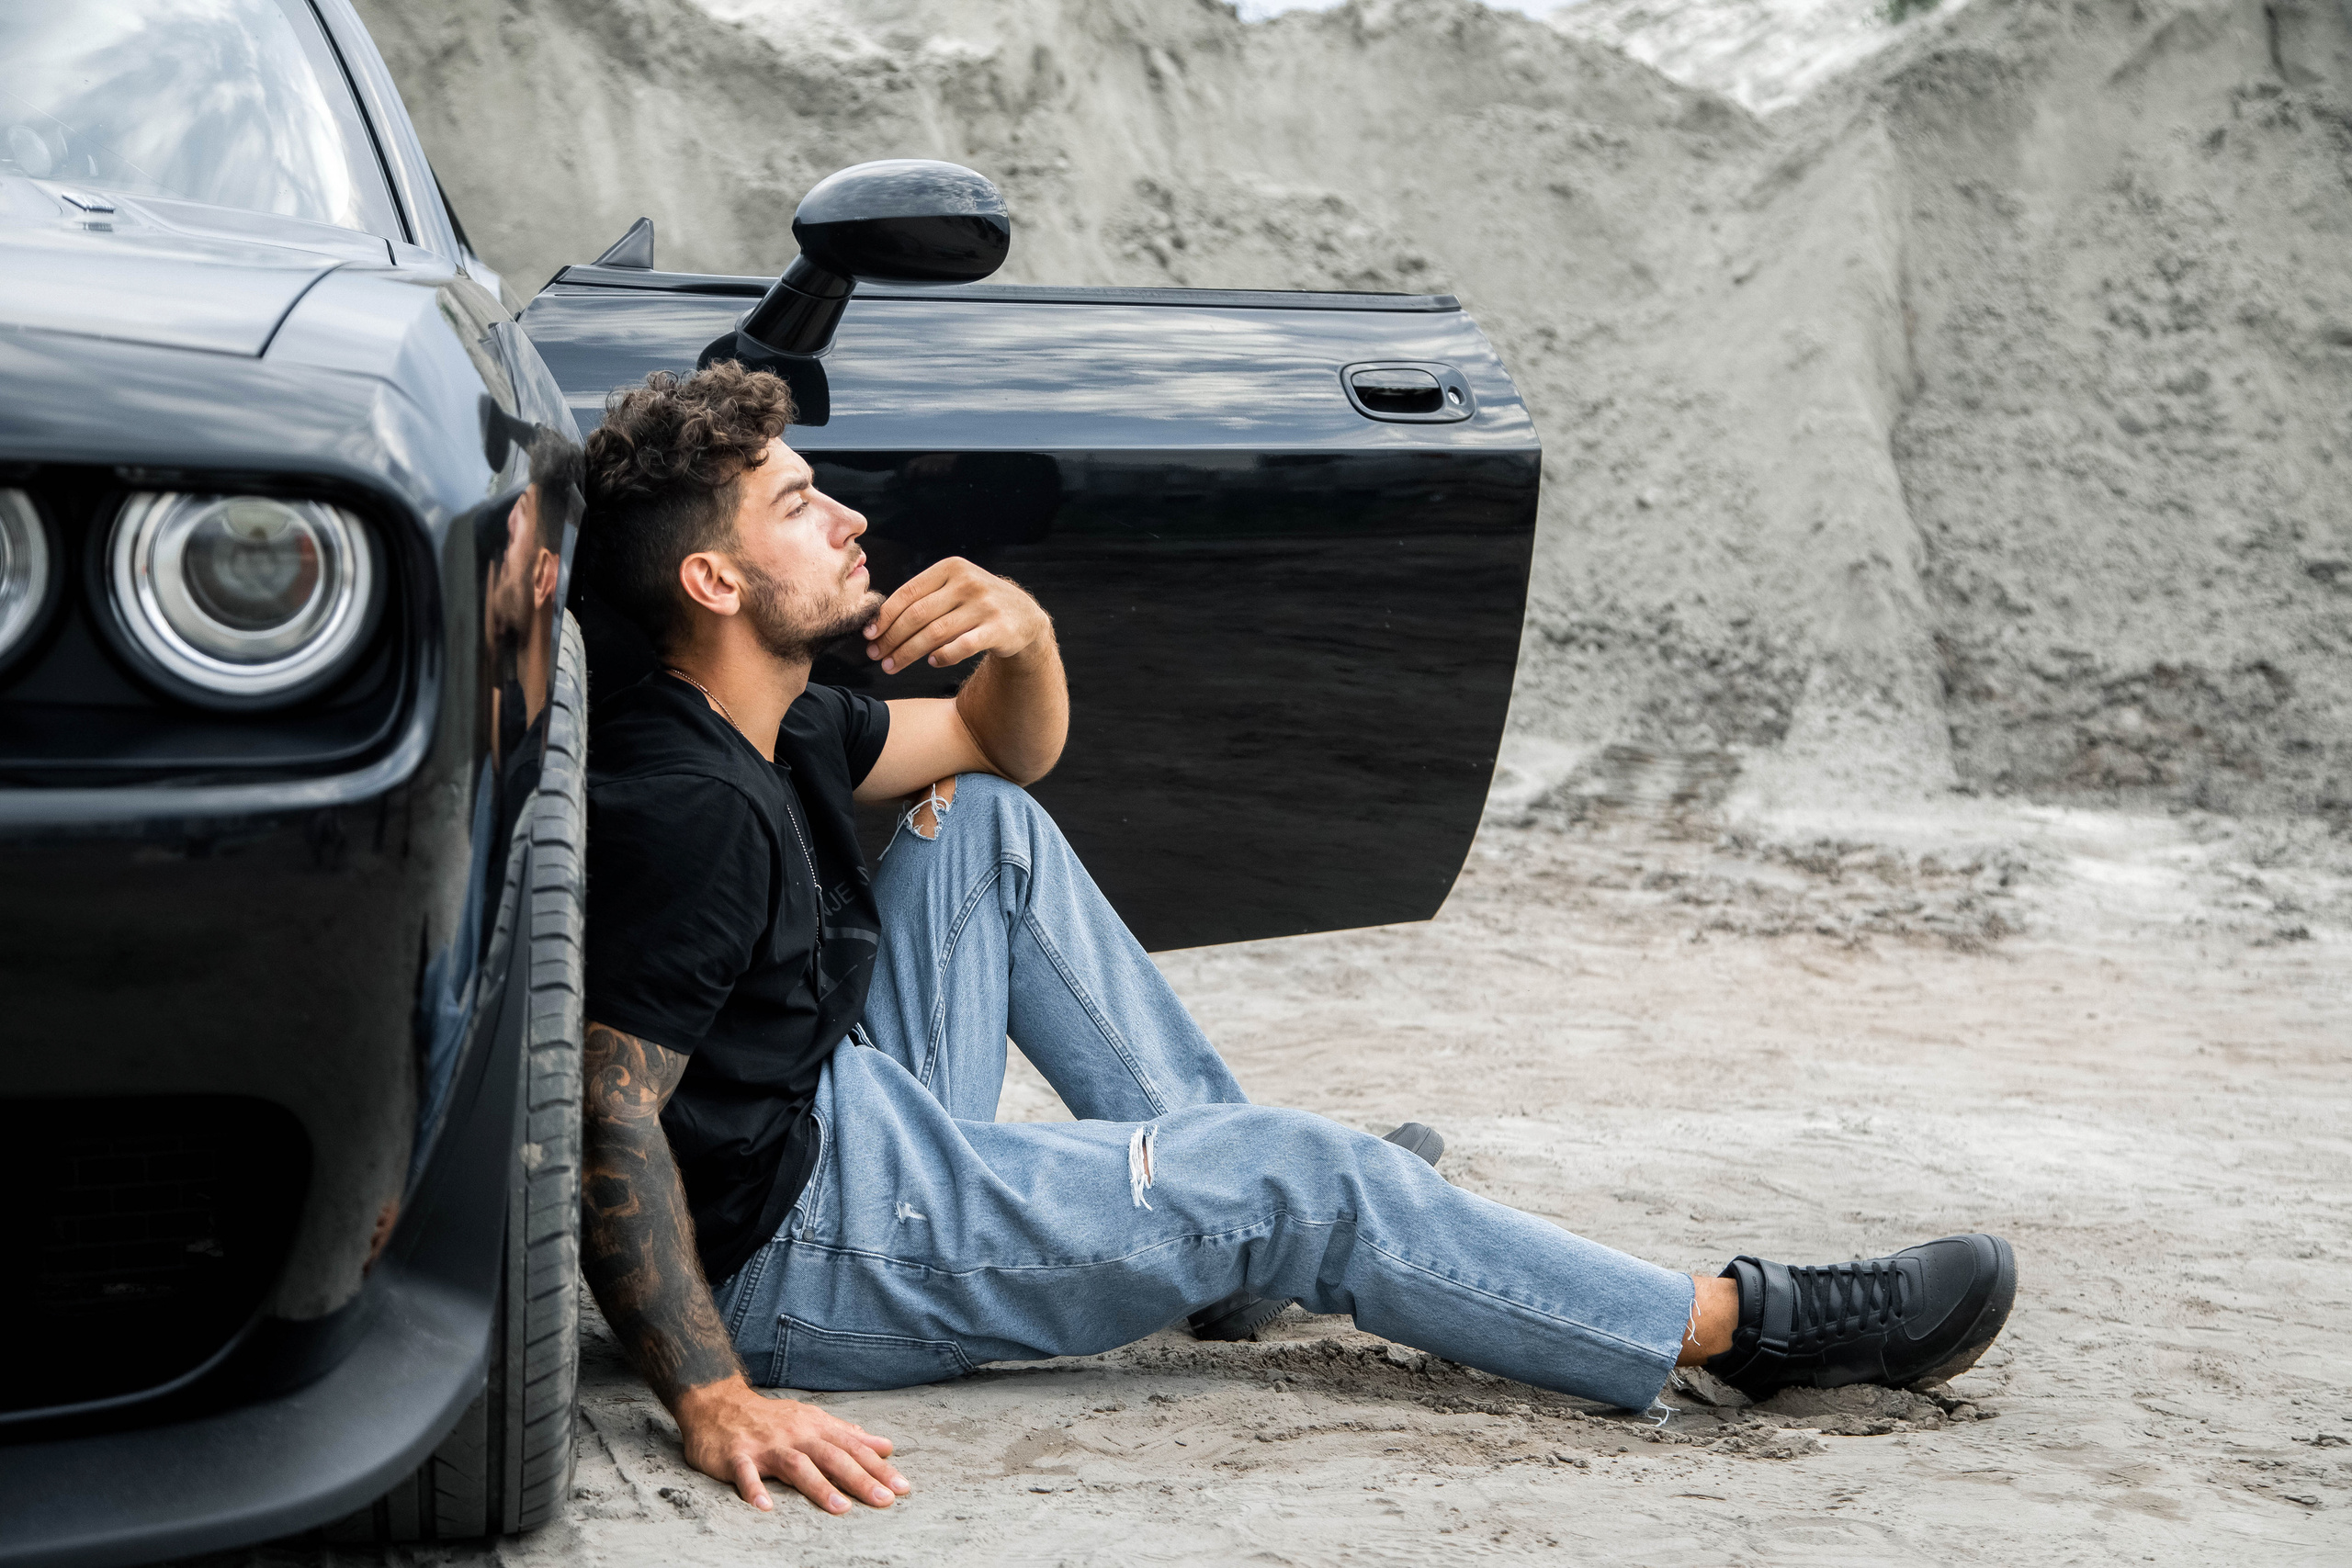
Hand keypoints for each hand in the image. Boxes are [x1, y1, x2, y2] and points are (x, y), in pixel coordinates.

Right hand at [674, 1375, 908, 1513]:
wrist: (720, 1403)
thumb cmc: (772, 1419)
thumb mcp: (813, 1421)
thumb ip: (849, 1435)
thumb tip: (886, 1446)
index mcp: (815, 1428)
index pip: (853, 1449)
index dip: (878, 1468)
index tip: (903, 1487)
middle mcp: (795, 1435)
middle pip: (832, 1457)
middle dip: (860, 1478)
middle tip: (884, 1500)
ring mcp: (766, 1446)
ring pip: (796, 1465)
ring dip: (818, 1486)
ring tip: (840, 1508)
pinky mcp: (737, 1456)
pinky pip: (745, 1473)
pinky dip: (754, 1489)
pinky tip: (765, 1507)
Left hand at [865, 557, 1049, 673]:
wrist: (1023, 616)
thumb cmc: (975, 604)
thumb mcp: (952, 589)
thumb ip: (921, 599)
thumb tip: (876, 625)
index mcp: (951, 568)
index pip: (908, 593)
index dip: (884, 617)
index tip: (868, 636)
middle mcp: (968, 583)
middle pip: (917, 615)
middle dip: (891, 639)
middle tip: (876, 656)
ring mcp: (985, 605)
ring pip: (935, 634)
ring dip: (908, 653)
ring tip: (892, 666)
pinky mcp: (999, 629)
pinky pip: (962, 647)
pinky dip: (943, 656)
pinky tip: (932, 663)